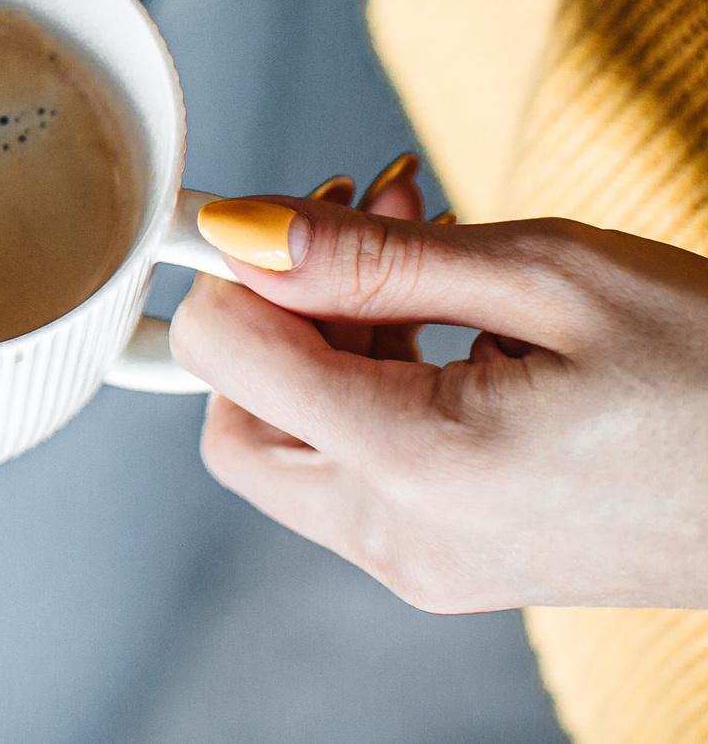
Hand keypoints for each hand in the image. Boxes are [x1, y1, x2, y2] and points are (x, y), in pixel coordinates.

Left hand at [172, 166, 707, 611]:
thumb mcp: (551, 274)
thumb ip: (374, 257)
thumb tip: (242, 229)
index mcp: (421, 467)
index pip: (225, 359)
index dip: (234, 268)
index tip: (288, 211)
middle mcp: (407, 538)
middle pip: (237, 424)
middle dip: (269, 316)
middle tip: (348, 230)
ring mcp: (434, 565)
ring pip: (293, 453)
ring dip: (322, 345)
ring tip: (417, 249)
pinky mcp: (464, 564)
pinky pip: (364, 479)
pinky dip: (372, 393)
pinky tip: (450, 322)